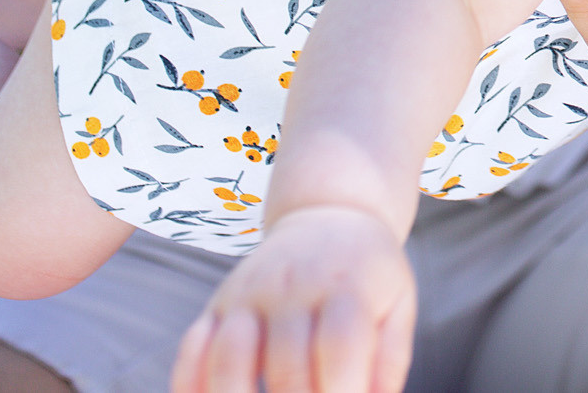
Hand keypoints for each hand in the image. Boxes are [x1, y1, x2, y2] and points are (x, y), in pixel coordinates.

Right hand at [171, 205, 414, 392]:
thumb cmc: (368, 273)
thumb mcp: (398, 303)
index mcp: (346, 287)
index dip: (341, 391)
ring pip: (229, 359)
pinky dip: (189, 387)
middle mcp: (292, 288)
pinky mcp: (218, 304)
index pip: (339, 348)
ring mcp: (248, 294)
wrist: (329, 213)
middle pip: (285, 367)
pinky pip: (192, 349)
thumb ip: (390, 359)